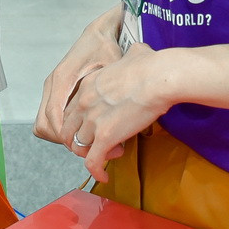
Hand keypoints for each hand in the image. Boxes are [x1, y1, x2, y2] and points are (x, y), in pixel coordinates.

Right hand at [36, 8, 123, 145]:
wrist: (98, 32)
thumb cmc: (105, 46)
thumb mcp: (113, 64)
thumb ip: (119, 88)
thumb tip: (134, 117)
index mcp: (62, 79)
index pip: (53, 118)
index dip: (66, 137)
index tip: (84, 147)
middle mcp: (53, 85)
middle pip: (46, 125)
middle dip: (66, 141)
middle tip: (90, 148)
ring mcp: (52, 89)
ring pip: (45, 124)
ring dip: (63, 136)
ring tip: (88, 142)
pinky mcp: (57, 92)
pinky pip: (50, 118)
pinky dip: (62, 128)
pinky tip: (83, 130)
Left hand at [54, 43, 172, 183]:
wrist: (159, 78)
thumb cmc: (152, 66)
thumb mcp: (134, 54)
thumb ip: (132, 56)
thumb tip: (140, 51)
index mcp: (88, 85)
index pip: (71, 110)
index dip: (80, 122)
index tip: (94, 128)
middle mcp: (84, 103)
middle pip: (69, 130)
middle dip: (80, 140)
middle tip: (96, 145)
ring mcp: (93, 121)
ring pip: (79, 147)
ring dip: (91, 155)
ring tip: (107, 157)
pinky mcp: (106, 137)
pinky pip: (93, 161)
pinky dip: (97, 171)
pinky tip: (104, 177)